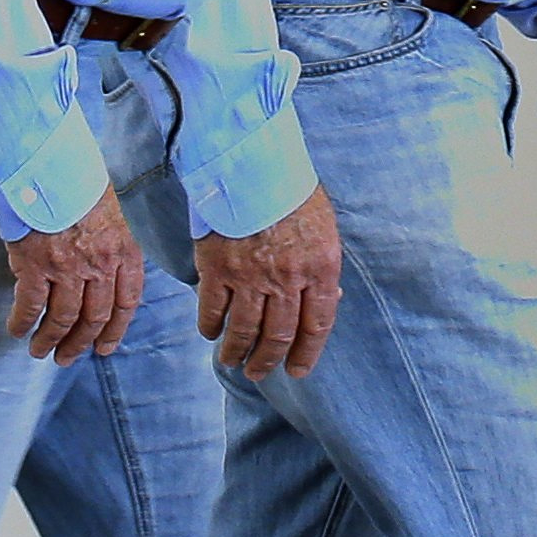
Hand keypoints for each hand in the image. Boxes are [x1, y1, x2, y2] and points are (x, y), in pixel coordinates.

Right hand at [5, 185, 143, 364]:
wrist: (52, 162)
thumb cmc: (81, 183)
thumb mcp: (113, 212)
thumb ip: (112, 245)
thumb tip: (105, 273)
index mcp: (125, 250)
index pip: (127, 302)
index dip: (116, 330)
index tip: (105, 348)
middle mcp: (100, 264)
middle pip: (95, 317)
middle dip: (80, 343)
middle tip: (66, 358)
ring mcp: (68, 267)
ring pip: (62, 319)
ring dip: (50, 340)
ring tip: (40, 351)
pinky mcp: (35, 265)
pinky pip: (29, 306)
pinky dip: (22, 322)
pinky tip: (17, 330)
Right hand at [193, 185, 343, 378]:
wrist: (254, 164)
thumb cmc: (293, 193)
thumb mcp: (324, 229)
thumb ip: (322, 269)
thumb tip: (326, 302)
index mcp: (320, 268)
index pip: (317, 325)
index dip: (307, 353)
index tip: (297, 371)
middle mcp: (286, 279)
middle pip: (278, 335)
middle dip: (269, 360)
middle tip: (261, 372)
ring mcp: (250, 277)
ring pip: (243, 331)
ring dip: (237, 353)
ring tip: (233, 362)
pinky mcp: (216, 270)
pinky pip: (212, 311)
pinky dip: (210, 328)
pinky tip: (211, 333)